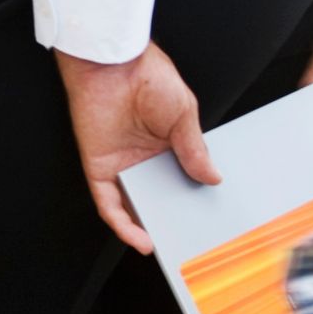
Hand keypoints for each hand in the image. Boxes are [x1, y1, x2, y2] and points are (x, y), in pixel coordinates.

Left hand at [55, 40, 218, 254]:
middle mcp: (145, 158)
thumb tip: (212, 178)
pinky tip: (139, 239)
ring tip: (171, 249)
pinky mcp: (100, 169)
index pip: (182, 179)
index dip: (194, 198)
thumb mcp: (184, 114)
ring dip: (149, 228)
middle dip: (173, 219)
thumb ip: (195, 149)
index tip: (210, 218)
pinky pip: (109, 204)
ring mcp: (122, 165)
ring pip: (135, 205)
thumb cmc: (148, 75)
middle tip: (192, 241)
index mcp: (168, 143)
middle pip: (159, 196)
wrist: (113, 63)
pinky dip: (122, 224)